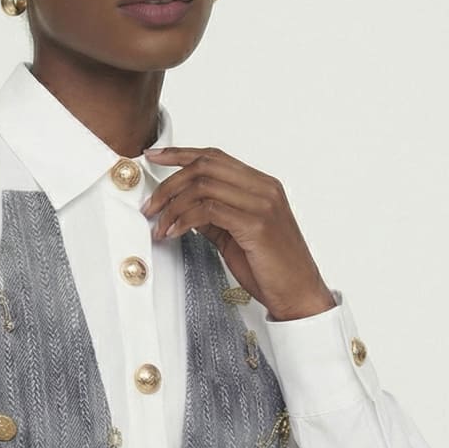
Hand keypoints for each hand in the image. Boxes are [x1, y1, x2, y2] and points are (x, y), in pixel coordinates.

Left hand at [141, 145, 335, 320]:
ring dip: (172, 205)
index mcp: (262, 185)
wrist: (299, 293)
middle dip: (169, 182)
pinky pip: (209, 210)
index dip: (180, 153)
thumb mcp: (235, 236)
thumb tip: (183, 206)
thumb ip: (213, 216)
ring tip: (159, 225)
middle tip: (150, 205)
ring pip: (204, 186)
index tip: (153, 156)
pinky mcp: (257, 225)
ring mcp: (262, 204)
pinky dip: (184, 220)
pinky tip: (173, 233)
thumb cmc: (271, 268)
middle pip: (205, 166)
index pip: (215, 157)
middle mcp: (264, 188)